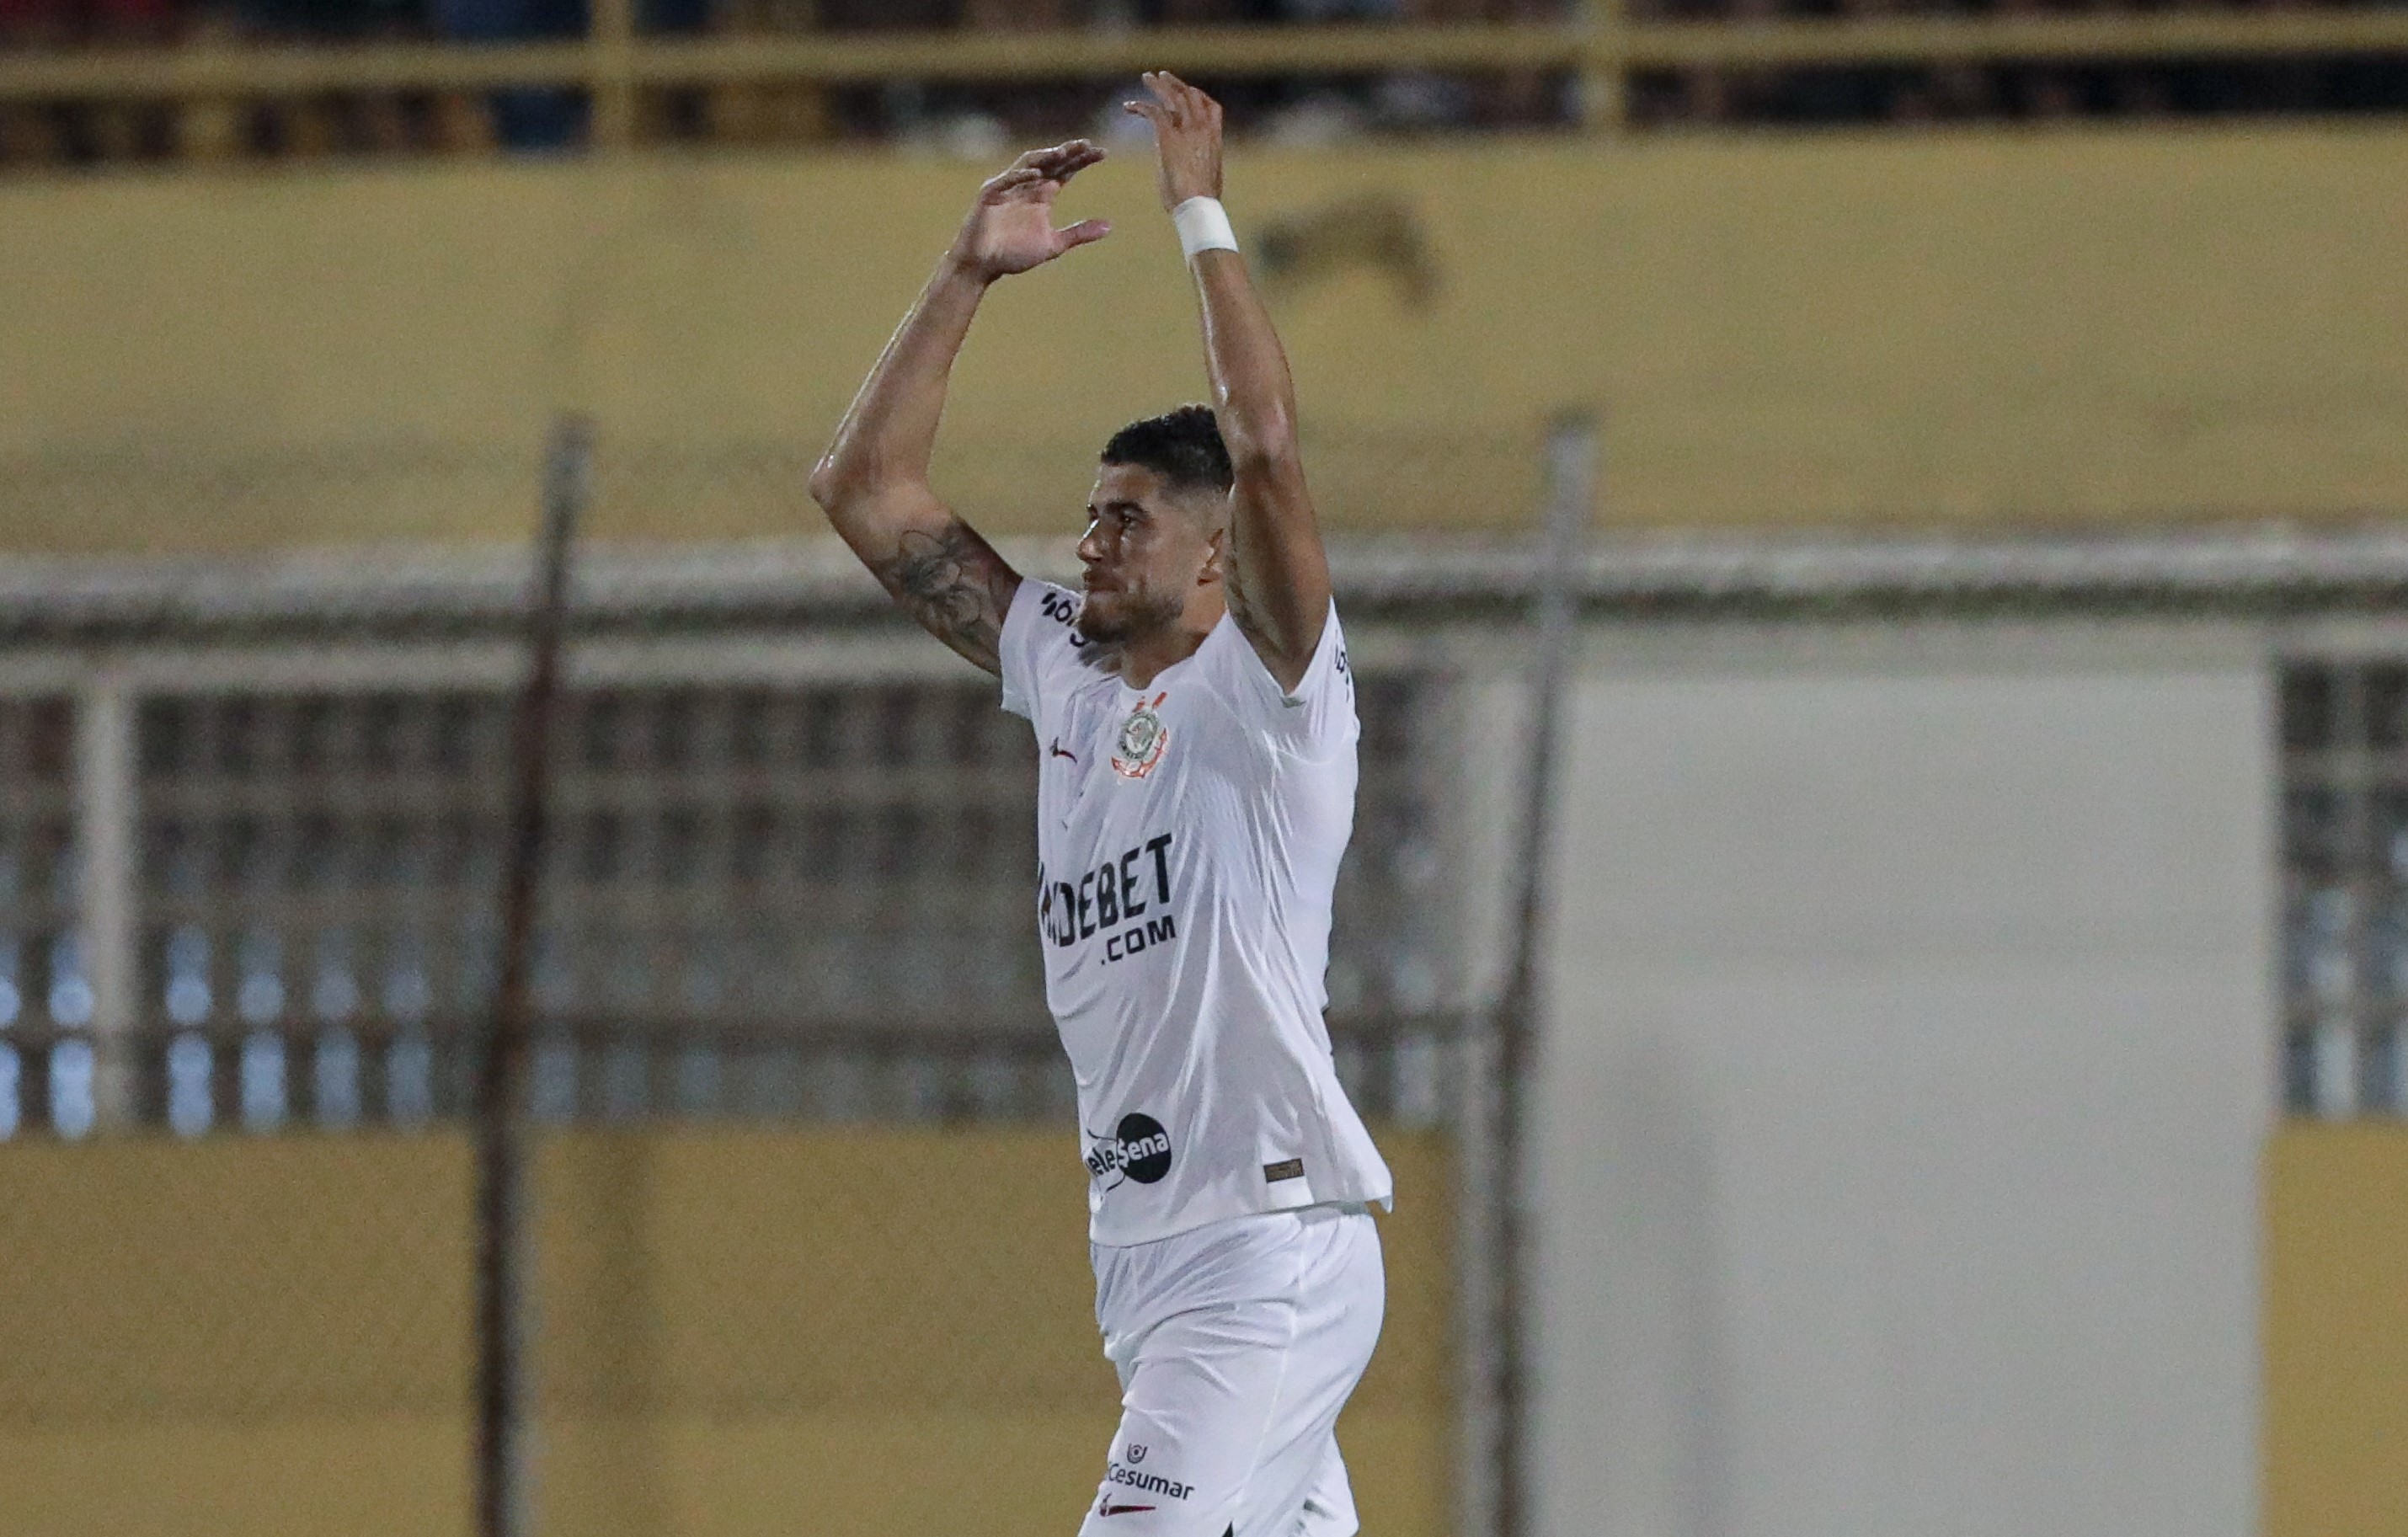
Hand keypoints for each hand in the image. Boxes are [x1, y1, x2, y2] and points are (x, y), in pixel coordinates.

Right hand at [949, 140, 1111, 280]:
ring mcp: (1007, 187)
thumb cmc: (1014, 254)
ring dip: (1045, 156)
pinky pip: (1006, 180)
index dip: (1082, 160)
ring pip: (1028, 163)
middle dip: (1068, 152)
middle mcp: (1026, 185)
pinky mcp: (990, 195)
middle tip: (1087, 144)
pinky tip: (1037, 173)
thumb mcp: (1053, 244)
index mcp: (1042, 194)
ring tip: (1063, 151)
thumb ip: (1079, 233)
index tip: (1103, 153)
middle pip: (1050, 162)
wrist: (983, 266)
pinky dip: (1020, 175)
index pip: (1065, 170)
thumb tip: (1110, 227)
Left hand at [1124, 71, 1222, 212]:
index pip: (1211, 106)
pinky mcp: (1167, 136)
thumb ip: (1202, 164)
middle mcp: (1202, 128)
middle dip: (1176, 84)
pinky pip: (1152, 112)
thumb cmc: (1202, 200)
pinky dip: (1140, 106)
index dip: (1199, 96)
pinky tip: (1128, 107)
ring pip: (1171, 97)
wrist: (1197, 205)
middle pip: (1190, 95)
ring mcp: (1186, 130)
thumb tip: (1195, 168)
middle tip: (1163, 76)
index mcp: (1215, 137)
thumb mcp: (1208, 177)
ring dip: (1158, 85)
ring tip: (1147, 78)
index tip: (1189, 92)